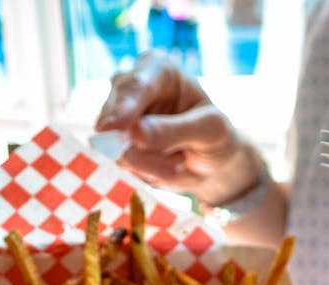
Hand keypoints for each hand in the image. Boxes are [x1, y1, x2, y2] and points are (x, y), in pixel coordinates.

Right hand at [96, 51, 263, 207]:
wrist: (211, 160)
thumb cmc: (215, 135)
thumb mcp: (209, 131)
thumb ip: (176, 130)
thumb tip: (136, 134)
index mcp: (158, 69)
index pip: (136, 86)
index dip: (124, 107)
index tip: (113, 127)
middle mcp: (131, 86)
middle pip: (115, 116)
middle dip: (139, 149)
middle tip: (169, 171)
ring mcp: (118, 115)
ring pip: (113, 144)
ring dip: (147, 164)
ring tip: (179, 163)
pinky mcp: (114, 142)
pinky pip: (119, 162)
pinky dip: (144, 172)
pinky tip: (166, 167)